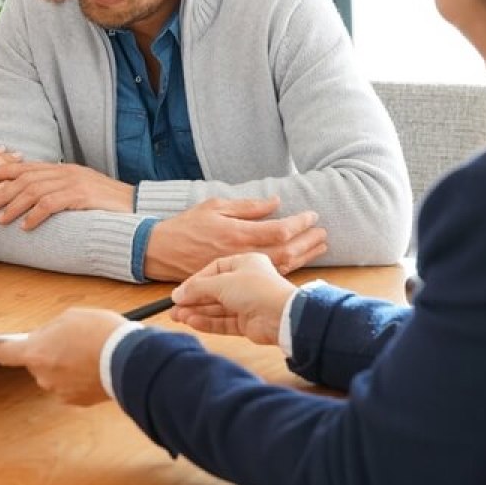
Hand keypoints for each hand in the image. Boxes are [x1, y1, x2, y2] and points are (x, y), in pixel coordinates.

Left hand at [0, 162, 133, 229]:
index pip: (30, 166)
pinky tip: (26, 225)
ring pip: (35, 190)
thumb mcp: (82, 191)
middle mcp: (67, 172)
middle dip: (3, 189)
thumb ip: (61, 190)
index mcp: (65, 169)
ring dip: (14, 205)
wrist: (137, 206)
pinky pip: (52, 204)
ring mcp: (75, 182)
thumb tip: (39, 198)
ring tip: (0, 218)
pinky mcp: (82, 196)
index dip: (7, 169)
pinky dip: (36, 214)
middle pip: (27, 177)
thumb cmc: (108, 203)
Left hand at [0, 308, 123, 405]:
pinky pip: (71, 385)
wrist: (128, 360)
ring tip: (89, 351)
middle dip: (49, 352)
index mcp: (35, 352)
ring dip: (66, 365)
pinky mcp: (78, 401)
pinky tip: (95, 365)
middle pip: (37, 362)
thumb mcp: (70, 317)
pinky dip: (80, 377)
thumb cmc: (99, 334)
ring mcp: (60, 391)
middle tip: (71, 340)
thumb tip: (47, 338)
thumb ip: (50, 330)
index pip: (6, 353)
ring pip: (56, 374)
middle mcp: (43, 376)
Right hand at [144, 198, 326, 280]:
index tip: (312, 215)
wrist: (161, 252)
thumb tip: (274, 202)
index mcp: (236, 234)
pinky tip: (297, 261)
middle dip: (307, 242)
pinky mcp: (235, 283)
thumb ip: (246, 207)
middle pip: (285, 251)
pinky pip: (265, 277)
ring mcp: (239, 272)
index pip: (278, 230)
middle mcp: (241, 255)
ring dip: (303, 257)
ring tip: (319, 247)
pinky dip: (285, 268)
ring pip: (279, 266)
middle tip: (323, 233)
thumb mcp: (214, 207)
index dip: (299, 223)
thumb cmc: (187, 226)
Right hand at [169, 252, 297, 344]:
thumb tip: (178, 295)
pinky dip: (208, 322)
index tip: (179, 292)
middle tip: (174, 308)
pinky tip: (192, 323)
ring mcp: (247, 303)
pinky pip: (223, 322)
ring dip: (197, 312)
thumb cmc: (257, 289)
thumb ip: (197, 288)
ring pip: (217, 308)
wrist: (282, 315)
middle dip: (193, 300)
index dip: (195, 281)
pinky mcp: (248, 322)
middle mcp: (246, 282)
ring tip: (178, 317)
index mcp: (245, 263)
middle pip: (213, 291)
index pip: (213, 270)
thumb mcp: (221, 282)